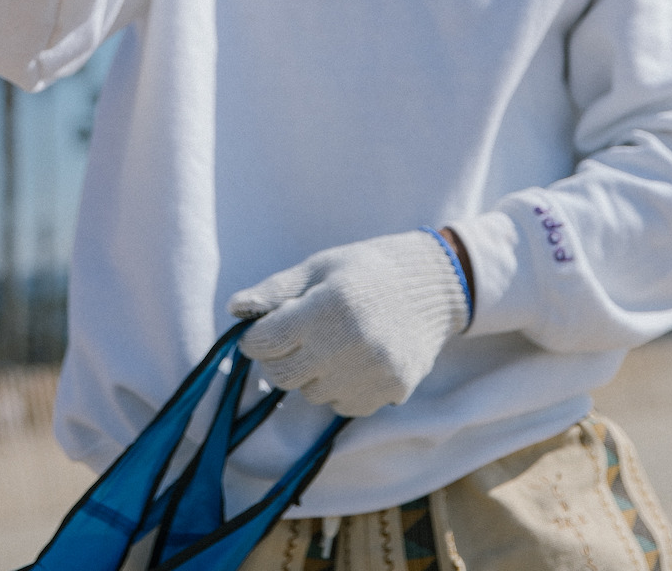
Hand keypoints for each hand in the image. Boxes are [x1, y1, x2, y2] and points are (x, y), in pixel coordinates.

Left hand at [227, 231, 469, 417]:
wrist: (435, 284)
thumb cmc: (368, 268)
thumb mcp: (320, 267)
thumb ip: (277, 290)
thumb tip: (235, 308)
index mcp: (328, 307)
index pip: (267, 341)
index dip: (254, 337)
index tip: (258, 331)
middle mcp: (349, 345)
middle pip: (283, 374)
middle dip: (276, 358)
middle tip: (288, 339)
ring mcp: (372, 373)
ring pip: (311, 393)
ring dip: (309, 373)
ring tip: (327, 344)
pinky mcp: (390, 391)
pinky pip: (342, 405)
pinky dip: (337, 387)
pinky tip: (350, 359)